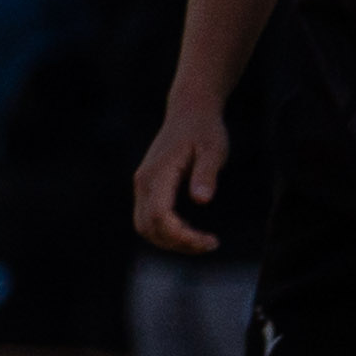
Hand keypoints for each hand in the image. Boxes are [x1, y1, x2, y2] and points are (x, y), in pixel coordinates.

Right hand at [134, 101, 229, 253]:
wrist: (189, 111)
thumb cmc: (204, 130)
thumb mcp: (214, 149)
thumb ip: (207, 174)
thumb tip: (202, 200)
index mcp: (158, 174)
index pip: (160, 217)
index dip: (182, 236)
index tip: (211, 241)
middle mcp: (143, 183)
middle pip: (148, 228)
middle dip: (177, 244)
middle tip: (210, 244)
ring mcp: (142, 186)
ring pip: (145, 227)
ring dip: (170, 241)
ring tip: (201, 240)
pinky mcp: (146, 188)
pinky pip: (148, 219)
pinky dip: (167, 232)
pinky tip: (190, 230)